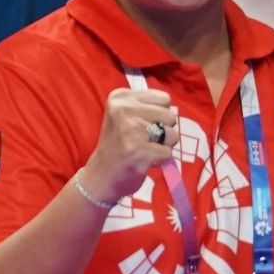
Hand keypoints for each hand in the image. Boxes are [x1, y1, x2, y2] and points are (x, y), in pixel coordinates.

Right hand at [81, 87, 177, 203]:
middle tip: (143, 140)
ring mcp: (131, 131)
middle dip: (163, 130)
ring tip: (144, 149)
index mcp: (120, 97)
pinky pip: (167, 153)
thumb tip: (174, 112)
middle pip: (170, 116)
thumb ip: (148, 106)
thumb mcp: (125, 114)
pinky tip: (143, 161)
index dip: (159, 115)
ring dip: (163, 145)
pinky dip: (160, 160)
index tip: (141, 125)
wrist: (100, 176)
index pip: (164, 99)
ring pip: (172, 134)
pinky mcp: (138, 152)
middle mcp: (123, 110)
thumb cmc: (119, 144)